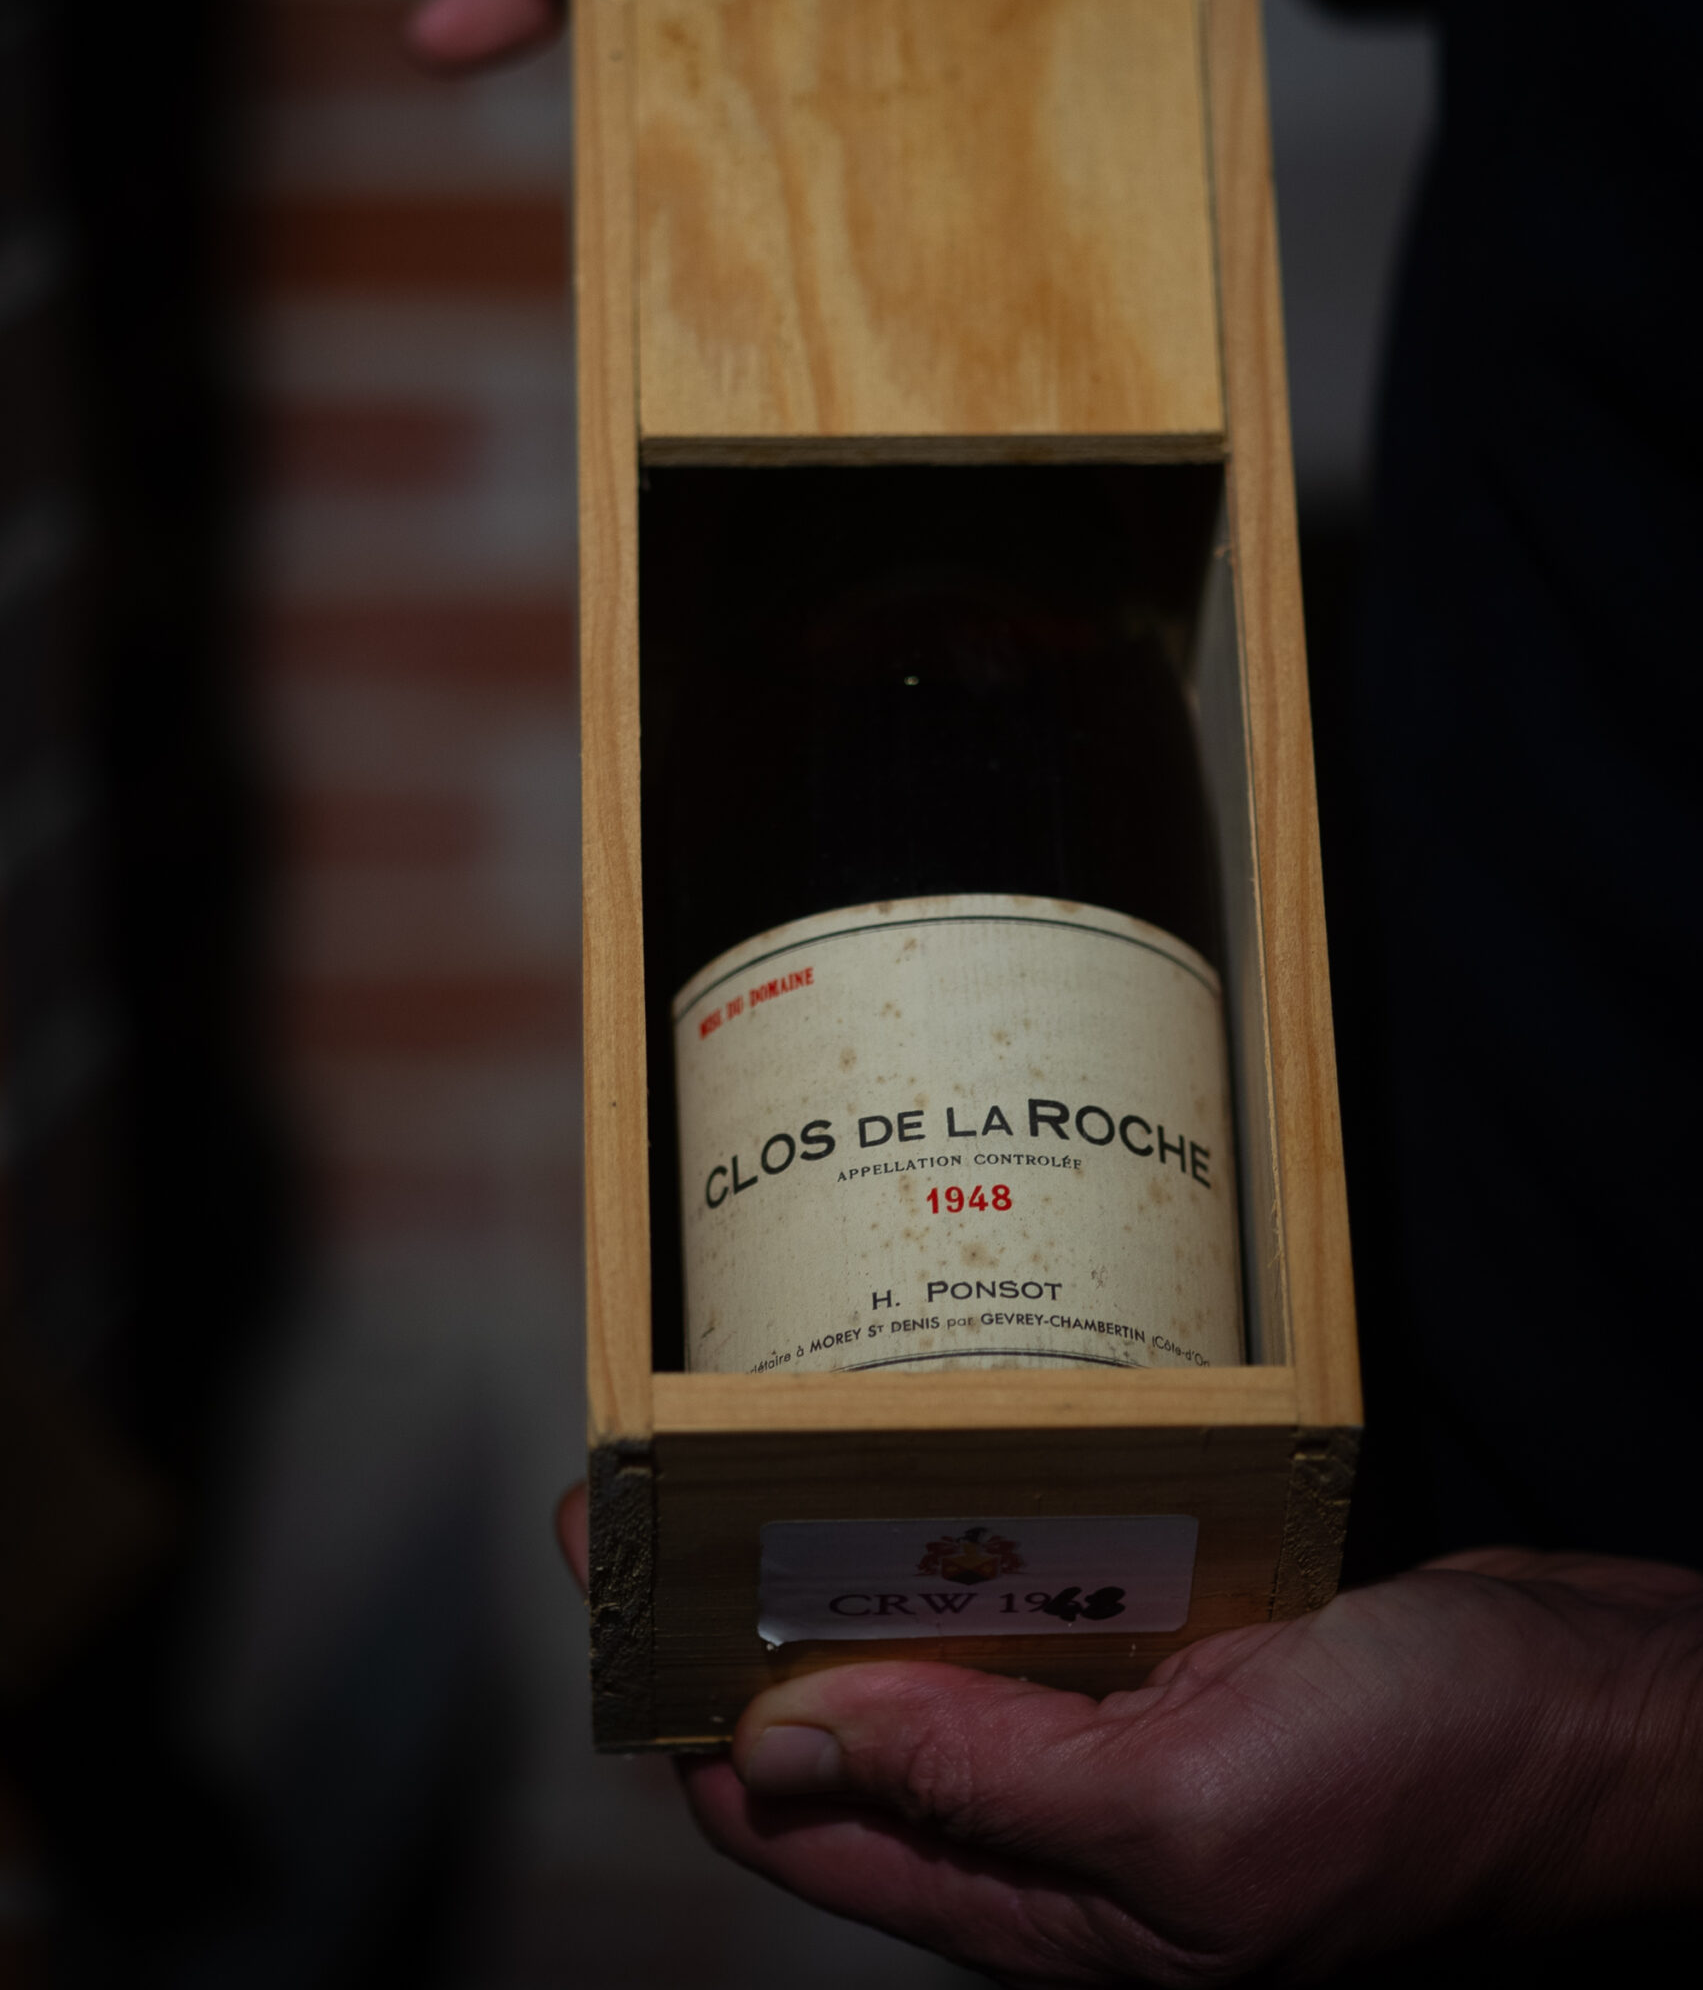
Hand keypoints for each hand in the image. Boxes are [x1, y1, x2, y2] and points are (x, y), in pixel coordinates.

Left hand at [561, 1482, 1701, 1986]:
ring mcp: (1134, 1732)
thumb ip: (984, 1790)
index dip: (688, 1711)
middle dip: (757, 1617)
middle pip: (860, 1724)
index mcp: (1048, 1910)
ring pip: (953, 1643)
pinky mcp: (1198, 1647)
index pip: (800, 1821)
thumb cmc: (1438, 1794)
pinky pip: (1057, 1587)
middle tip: (675, 1480)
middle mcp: (1068, 1831)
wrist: (1612, 1724)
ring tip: (782, 1448)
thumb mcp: (1192, 1817)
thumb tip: (778, 1746)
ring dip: (871, 1557)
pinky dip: (996, 1526)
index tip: (613, 1575)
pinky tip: (958, 1453)